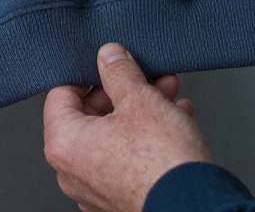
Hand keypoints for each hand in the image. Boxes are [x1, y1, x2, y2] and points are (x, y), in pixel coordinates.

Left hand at [43, 43, 209, 211]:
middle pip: (89, 116)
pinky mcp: (119, 199)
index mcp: (64, 144)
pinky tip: (174, 122)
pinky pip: (126, 160)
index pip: (60, 94)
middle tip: (144, 76)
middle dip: (122, 91)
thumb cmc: (163, 163)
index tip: (106, 64)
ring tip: (168, 95)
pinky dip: (145, 139)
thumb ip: (119, 72)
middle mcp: (72, 172)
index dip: (86, 73)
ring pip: (112, 137)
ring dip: (140, 112)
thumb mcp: (141, 99)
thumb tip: (110, 57)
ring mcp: (95, 190)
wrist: (195, 206)